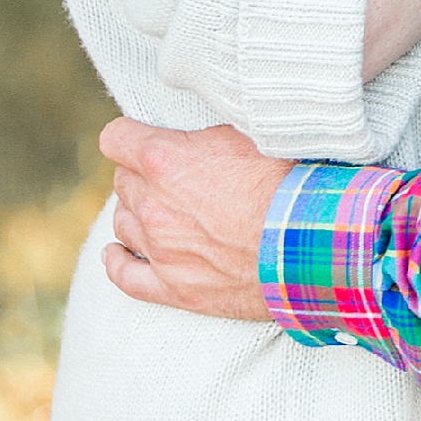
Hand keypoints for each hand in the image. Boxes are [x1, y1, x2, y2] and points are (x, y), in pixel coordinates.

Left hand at [99, 119, 291, 321]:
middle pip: (123, 181)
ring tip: (160, 210)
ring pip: (122, 222)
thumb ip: (202, 136)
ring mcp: (159, 248)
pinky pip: (124, 276)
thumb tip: (196, 133)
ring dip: (137, 212)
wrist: (306, 242)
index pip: (115, 139)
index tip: (141, 139)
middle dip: (142, 175)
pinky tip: (117, 253)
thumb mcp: (243, 133)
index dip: (129, 136)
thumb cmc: (282, 181)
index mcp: (162, 159)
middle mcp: (151, 204)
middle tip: (174, 177)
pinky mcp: (173, 287)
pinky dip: (117, 261)